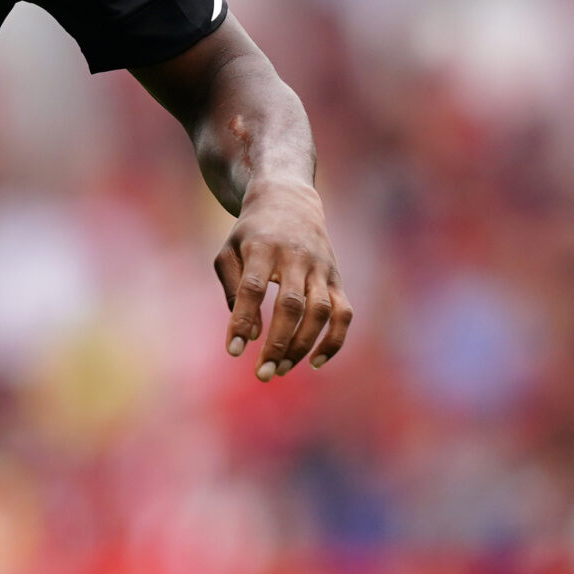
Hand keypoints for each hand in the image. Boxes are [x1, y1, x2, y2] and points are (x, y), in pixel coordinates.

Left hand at [216, 179, 351, 382]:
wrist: (288, 200)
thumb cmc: (250, 234)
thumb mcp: (229, 252)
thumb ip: (234, 291)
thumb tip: (250, 335)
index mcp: (262, 248)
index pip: (253, 288)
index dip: (243, 320)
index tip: (234, 351)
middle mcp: (295, 257)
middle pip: (291, 304)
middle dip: (278, 343)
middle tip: (262, 373)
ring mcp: (320, 268)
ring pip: (320, 312)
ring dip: (303, 345)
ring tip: (282, 369)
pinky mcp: (336, 278)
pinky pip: (344, 314)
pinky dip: (334, 340)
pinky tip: (315, 362)